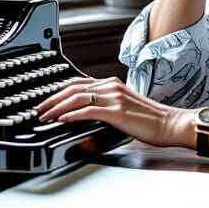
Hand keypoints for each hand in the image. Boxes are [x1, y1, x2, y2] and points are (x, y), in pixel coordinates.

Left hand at [35, 76, 190, 148]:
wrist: (170, 124)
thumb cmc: (151, 120)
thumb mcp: (125, 107)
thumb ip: (107, 106)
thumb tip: (88, 113)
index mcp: (113, 84)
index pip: (78, 83)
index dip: (59, 91)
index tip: (46, 100)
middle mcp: (112, 87)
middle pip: (73, 88)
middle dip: (52, 98)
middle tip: (39, 109)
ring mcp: (114, 98)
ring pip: (77, 97)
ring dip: (57, 107)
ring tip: (45, 116)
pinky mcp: (117, 111)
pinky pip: (88, 110)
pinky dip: (71, 114)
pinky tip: (62, 120)